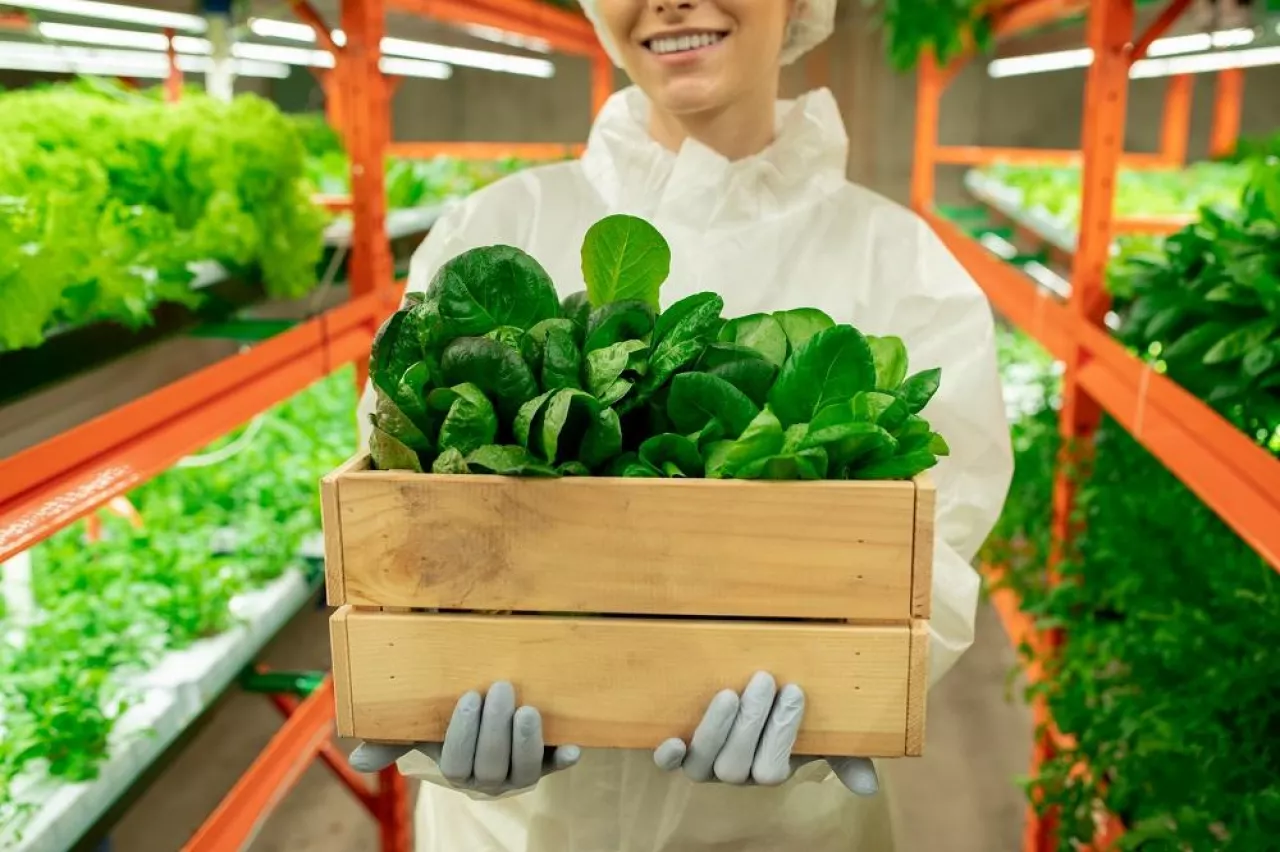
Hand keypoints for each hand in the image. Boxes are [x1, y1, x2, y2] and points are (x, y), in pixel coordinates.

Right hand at [349, 682, 580, 793]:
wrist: (489, 716)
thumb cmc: (449, 720)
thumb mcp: (420, 727)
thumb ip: (391, 739)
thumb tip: (358, 762)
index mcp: (457, 770)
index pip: (457, 764)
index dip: (463, 734)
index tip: (468, 696)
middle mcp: (489, 779)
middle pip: (492, 767)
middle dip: (495, 729)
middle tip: (499, 688)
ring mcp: (519, 772)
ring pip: (524, 771)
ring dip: (526, 743)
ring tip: (529, 710)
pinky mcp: (546, 761)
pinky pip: (555, 766)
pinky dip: (564, 758)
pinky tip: (573, 748)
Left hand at [652, 671, 879, 794]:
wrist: (758, 696)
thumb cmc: (793, 716)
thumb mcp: (825, 734)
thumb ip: (847, 757)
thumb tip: (869, 787)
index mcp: (769, 769)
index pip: (773, 767)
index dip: (782, 733)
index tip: (795, 690)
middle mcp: (735, 773)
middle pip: (737, 766)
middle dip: (751, 723)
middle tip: (763, 680)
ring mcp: (706, 762)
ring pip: (705, 762)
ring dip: (715, 730)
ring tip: (728, 693)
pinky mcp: (681, 749)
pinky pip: (670, 763)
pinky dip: (668, 756)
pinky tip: (670, 741)